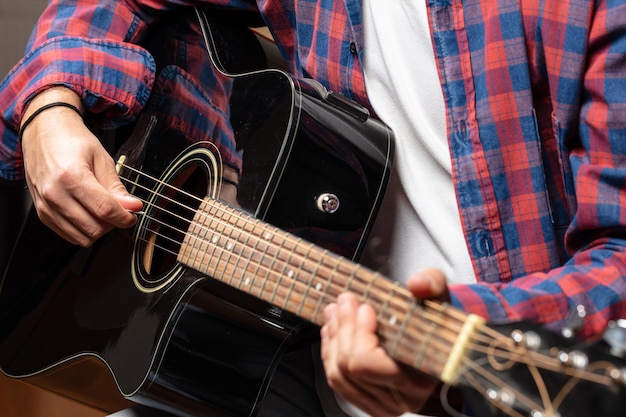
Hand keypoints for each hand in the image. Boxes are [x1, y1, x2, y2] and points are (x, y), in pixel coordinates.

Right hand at [21, 88, 141, 246]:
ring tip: (101, 211)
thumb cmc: (72, 142)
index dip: (124, 217)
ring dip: (98, 229)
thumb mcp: (102, 159)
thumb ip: (117, 188)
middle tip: (117, 210)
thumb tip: (133, 207)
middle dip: (112, 224)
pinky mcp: (42, 213)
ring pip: (82, 237)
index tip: (132, 215)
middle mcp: (54, 193)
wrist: (43, 133)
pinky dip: (83, 230)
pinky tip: (88, 214)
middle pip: (94, 228)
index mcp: (72, 176)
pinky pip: (69, 235)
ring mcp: (46, 205)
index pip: (105, 210)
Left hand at [320, 269, 449, 415]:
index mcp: (419, 378)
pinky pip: (338, 381)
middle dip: (343, 328)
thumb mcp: (441, 297)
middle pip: (350, 367)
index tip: (365, 308)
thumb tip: (417, 284)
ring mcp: (382, 404)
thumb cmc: (438, 324)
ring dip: (333, 338)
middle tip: (345, 301)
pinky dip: (330, 352)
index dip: (360, 333)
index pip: (370, 363)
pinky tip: (332, 330)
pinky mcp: (368, 401)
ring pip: (338, 375)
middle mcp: (400, 398)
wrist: (442, 347)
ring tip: (335, 312)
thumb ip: (433, 284)